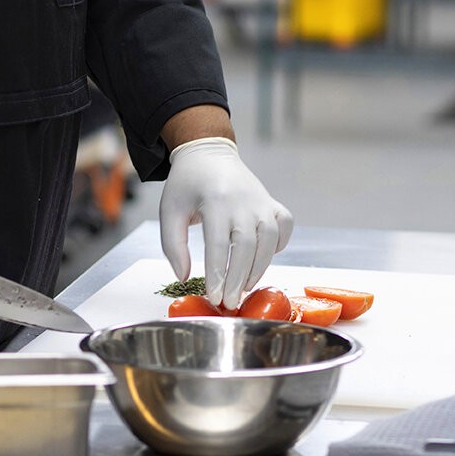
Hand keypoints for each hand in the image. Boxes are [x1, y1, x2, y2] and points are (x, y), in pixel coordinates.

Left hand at [158, 137, 292, 310]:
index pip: (219, 245)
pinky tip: (264, 258)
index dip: (217, 275)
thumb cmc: (186, 185)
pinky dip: (281, 244)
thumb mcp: (169, 211)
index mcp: (215, 201)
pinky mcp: (272, 202)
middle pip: (246, 247)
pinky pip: (285, 226)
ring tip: (244, 288)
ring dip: (259, 268)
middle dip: (238, 279)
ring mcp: (262, 201)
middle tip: (230, 302)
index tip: (215, 296)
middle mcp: (243, 201)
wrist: (208, 153)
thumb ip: (173, 245)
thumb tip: (184, 277)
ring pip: (269, 240)